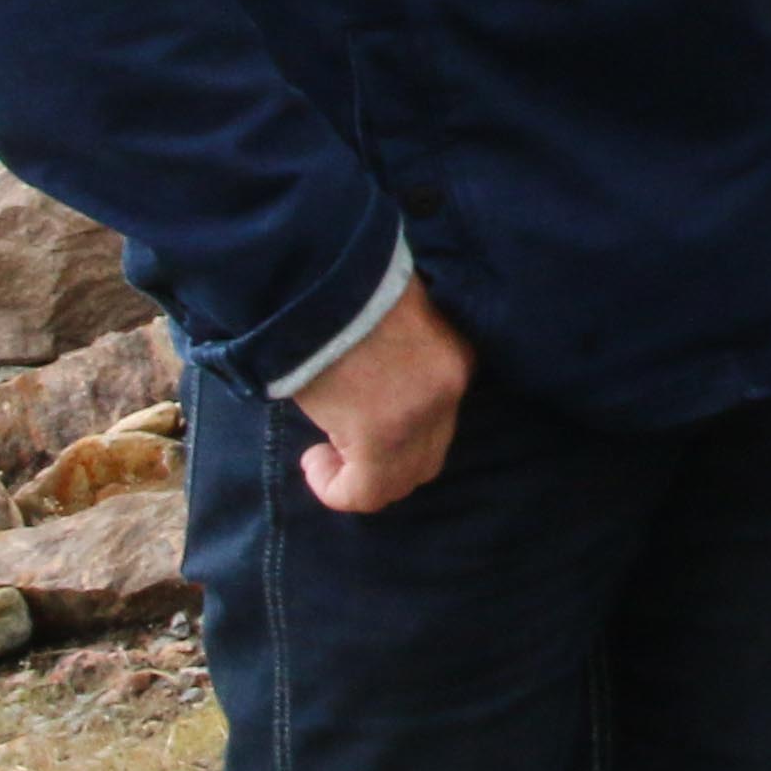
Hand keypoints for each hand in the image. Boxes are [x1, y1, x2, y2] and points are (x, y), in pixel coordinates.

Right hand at [296, 273, 471, 514]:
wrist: (319, 277)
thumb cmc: (347, 294)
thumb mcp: (394, 325)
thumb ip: (402, 362)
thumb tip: (379, 391)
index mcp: (456, 360)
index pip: (441, 422)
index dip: (401, 433)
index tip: (359, 423)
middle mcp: (449, 390)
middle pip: (427, 458)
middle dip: (386, 463)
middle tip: (341, 446)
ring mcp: (420, 415)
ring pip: (399, 480)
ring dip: (360, 478)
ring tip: (323, 454)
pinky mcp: (382, 435)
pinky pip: (366, 493)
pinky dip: (336, 488)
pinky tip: (314, 462)